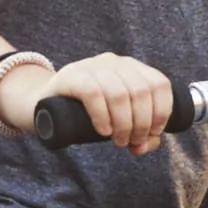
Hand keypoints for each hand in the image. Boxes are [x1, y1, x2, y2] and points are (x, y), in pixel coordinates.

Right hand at [10, 51, 173, 152]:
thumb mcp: (117, 122)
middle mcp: (114, 62)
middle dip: (142, 124)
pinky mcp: (71, 76)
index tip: (153, 133)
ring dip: (124, 125)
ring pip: (120, 94)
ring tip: (118, 142)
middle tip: (131, 142)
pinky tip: (103, 131)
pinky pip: (94, 94)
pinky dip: (103, 117)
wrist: (45, 107)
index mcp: (132, 68)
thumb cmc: (88, 115)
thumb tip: (146, 145)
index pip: (159, 84)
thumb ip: (139, 134)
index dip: (162, 112)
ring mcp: (91, 66)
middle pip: (141, 92)